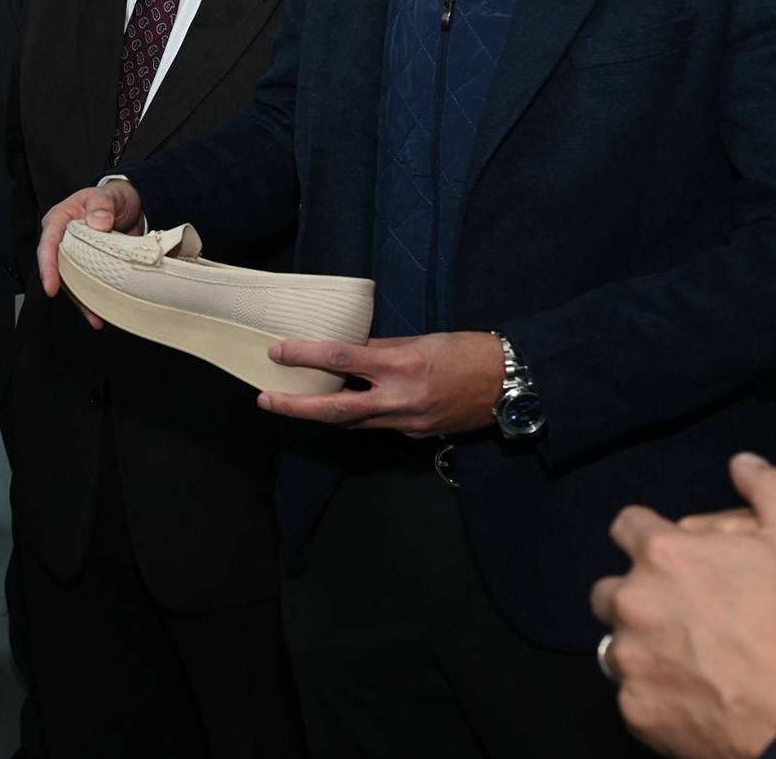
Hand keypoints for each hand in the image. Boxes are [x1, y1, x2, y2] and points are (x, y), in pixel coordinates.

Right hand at [35, 180, 144, 324]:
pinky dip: (92, 301)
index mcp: (59, 220)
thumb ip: (101, 205)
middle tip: (83, 306)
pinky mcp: (89, 266)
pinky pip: (86, 286)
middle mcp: (63, 241)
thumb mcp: (107, 195)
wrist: (129, 205)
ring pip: (71, 282)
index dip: (48, 266)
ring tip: (95, 317)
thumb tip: (98, 223)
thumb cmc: (112, 197)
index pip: (48, 244)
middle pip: (58, 268)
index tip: (51, 286)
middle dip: (66, 290)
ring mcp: (76, 256)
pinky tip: (98, 315)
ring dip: (82, 301)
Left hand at [257, 332, 503, 434]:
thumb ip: (382, 349)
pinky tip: (344, 406)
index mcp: (401, 366)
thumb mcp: (422, 340)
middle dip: (295, 407)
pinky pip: (377, 426)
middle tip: (264, 401)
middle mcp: (400, 399)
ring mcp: (407, 423)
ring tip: (292, 403)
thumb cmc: (468, 351)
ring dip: (321, 414)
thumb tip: (348, 350)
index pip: (341, 358)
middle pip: (335, 409)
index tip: (277, 351)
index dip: (304, 355)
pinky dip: (358, 416)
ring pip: (352, 423)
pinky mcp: (416, 436)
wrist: (510, 385)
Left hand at [590, 453, 775, 758]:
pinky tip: (696, 696)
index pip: (627, 526)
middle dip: (641, 597)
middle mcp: (634, 602)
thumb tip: (743, 463)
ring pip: (618, 643)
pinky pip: (633, 693)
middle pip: (612, 589)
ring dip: (644, 646)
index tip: (672, 557)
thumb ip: (770, 490)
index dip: (650, 537)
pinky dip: (657, 694)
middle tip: (688, 617)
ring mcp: (631, 658)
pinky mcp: (636, 707)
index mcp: (664, 555)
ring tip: (694, 659)